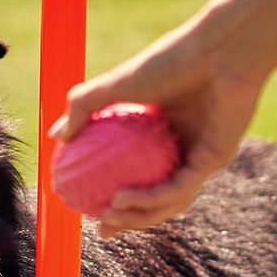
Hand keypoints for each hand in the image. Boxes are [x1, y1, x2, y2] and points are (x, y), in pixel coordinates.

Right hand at [49, 20, 265, 235]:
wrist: (220, 49)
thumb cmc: (173, 59)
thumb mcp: (117, 82)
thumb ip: (84, 106)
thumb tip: (56, 136)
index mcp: (164, 132)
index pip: (138, 172)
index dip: (114, 193)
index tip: (86, 202)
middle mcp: (184, 147)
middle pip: (156, 196)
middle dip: (129, 220)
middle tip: (100, 227)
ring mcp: (201, 156)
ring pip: (168, 201)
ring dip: (138, 216)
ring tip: (107, 217)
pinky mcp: (214, 160)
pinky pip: (177, 189)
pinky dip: (149, 198)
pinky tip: (123, 199)